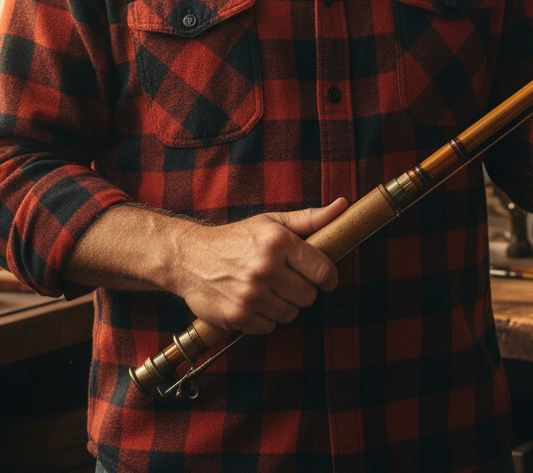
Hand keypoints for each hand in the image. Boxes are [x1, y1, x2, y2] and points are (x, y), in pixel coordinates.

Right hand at [168, 198, 348, 334]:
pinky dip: (265, 318)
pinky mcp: (238, 317)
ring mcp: (251, 295)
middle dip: (302, 290)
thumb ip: (310, 219)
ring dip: (283, 305)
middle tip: (286, 279)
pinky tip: (252, 301)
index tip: (323, 277)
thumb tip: (344, 206)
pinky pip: (270, 327)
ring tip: (266, 288)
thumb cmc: (236, 238)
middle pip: (309, 296)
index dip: (327, 277)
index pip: (323, 271)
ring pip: (291, 314)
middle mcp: (265, 268)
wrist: (189, 258)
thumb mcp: (272, 222)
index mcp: (277, 242)